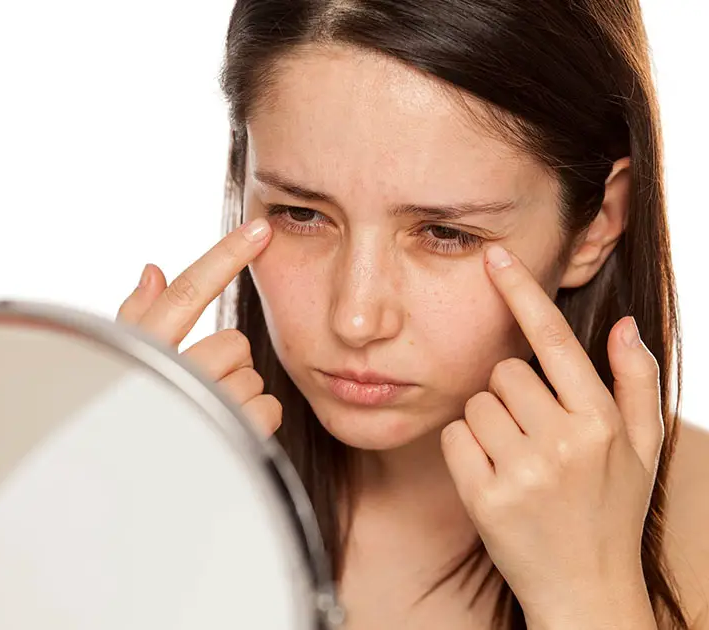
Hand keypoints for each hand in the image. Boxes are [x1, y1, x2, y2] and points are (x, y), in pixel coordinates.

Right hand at [116, 218, 282, 437]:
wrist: (129, 505)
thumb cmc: (124, 426)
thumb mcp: (120, 368)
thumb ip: (138, 318)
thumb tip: (154, 268)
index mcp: (143, 353)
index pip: (187, 293)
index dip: (225, 256)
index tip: (259, 229)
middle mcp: (170, 378)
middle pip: (233, 341)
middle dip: (225, 363)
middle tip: (203, 388)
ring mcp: (202, 410)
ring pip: (253, 375)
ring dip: (240, 393)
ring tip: (211, 417)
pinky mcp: (231, 440)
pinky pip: (269, 408)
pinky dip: (258, 420)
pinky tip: (230, 434)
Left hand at [440, 244, 661, 628]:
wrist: (585, 588)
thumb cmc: (610, 510)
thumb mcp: (642, 447)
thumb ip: (634, 382)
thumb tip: (623, 324)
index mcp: (600, 421)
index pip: (554, 340)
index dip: (522, 293)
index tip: (496, 257)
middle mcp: (563, 441)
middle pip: (503, 372)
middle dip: (512, 395)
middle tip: (533, 436)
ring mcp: (523, 471)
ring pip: (476, 402)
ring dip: (489, 424)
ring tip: (518, 461)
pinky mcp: (485, 497)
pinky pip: (455, 437)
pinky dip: (467, 450)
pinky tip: (494, 477)